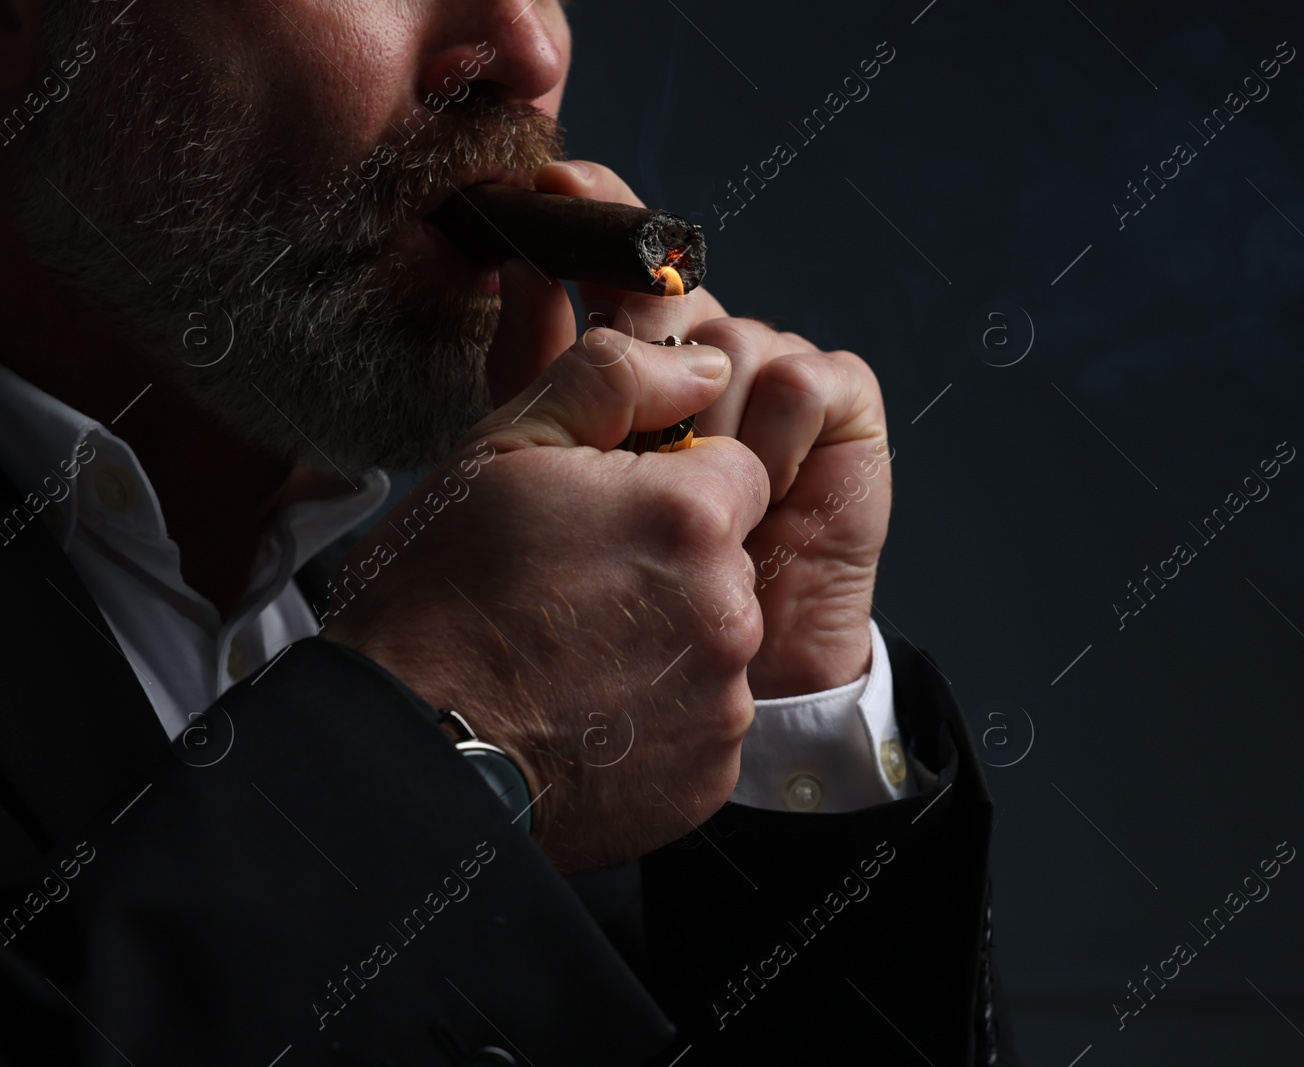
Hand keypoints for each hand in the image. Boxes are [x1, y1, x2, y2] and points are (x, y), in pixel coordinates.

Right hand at [322, 282, 770, 872]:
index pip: (732, 471)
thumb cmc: (441, 596)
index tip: (607, 516)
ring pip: (718, 641)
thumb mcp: (505, 450)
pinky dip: (662, 716)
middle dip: (672, 565)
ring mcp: (723, 700)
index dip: (667, 486)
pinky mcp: (710, 773)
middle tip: (578, 589)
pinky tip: (590, 712)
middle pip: (730, 559)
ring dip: (667, 641)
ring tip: (575, 658)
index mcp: (690, 516)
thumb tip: (703, 364)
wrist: (408, 752)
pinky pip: (704, 721)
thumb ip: (615, 382)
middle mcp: (728, 610)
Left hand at [533, 161, 892, 697]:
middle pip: (681, 296)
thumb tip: (521, 263)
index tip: (556, 182)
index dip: (599, 215)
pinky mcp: (844, 410)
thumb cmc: (625, 575)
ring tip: (701, 499)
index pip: (623, 263)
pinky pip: (805, 380)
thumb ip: (542, 368)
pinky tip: (765, 491)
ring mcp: (779, 377)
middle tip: (631, 415)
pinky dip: (778, 434)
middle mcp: (712, 355)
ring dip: (714, 422)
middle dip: (650, 343)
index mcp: (642, 357)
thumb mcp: (557, 467)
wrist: (711, 665)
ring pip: (741, 338)